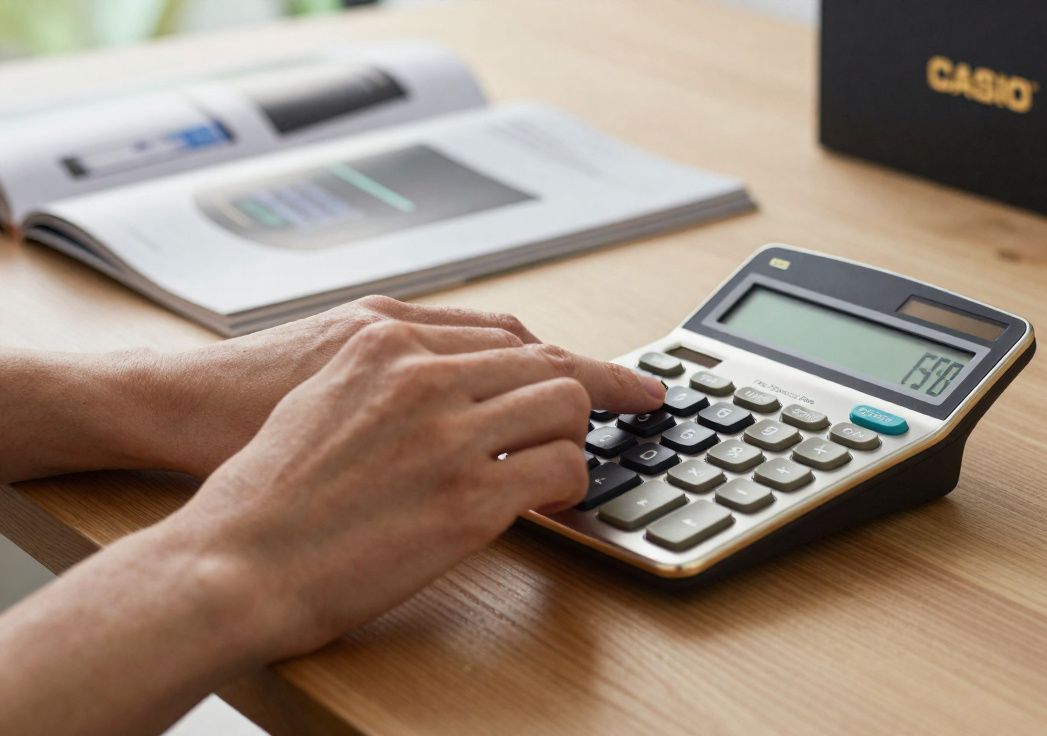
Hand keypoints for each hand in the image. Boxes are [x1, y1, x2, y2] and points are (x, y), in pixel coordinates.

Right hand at [160, 318, 664, 660]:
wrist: (229, 558)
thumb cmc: (264, 487)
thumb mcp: (322, 395)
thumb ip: (389, 376)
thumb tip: (444, 381)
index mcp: (386, 342)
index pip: (507, 333)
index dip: (560, 354)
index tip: (599, 367)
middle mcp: (423, 375)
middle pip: (547, 360)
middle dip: (592, 389)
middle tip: (623, 410)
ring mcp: (448, 433)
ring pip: (564, 405)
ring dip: (574, 437)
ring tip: (560, 466)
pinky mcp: (468, 499)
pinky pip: (557, 470)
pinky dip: (567, 485)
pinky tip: (547, 502)